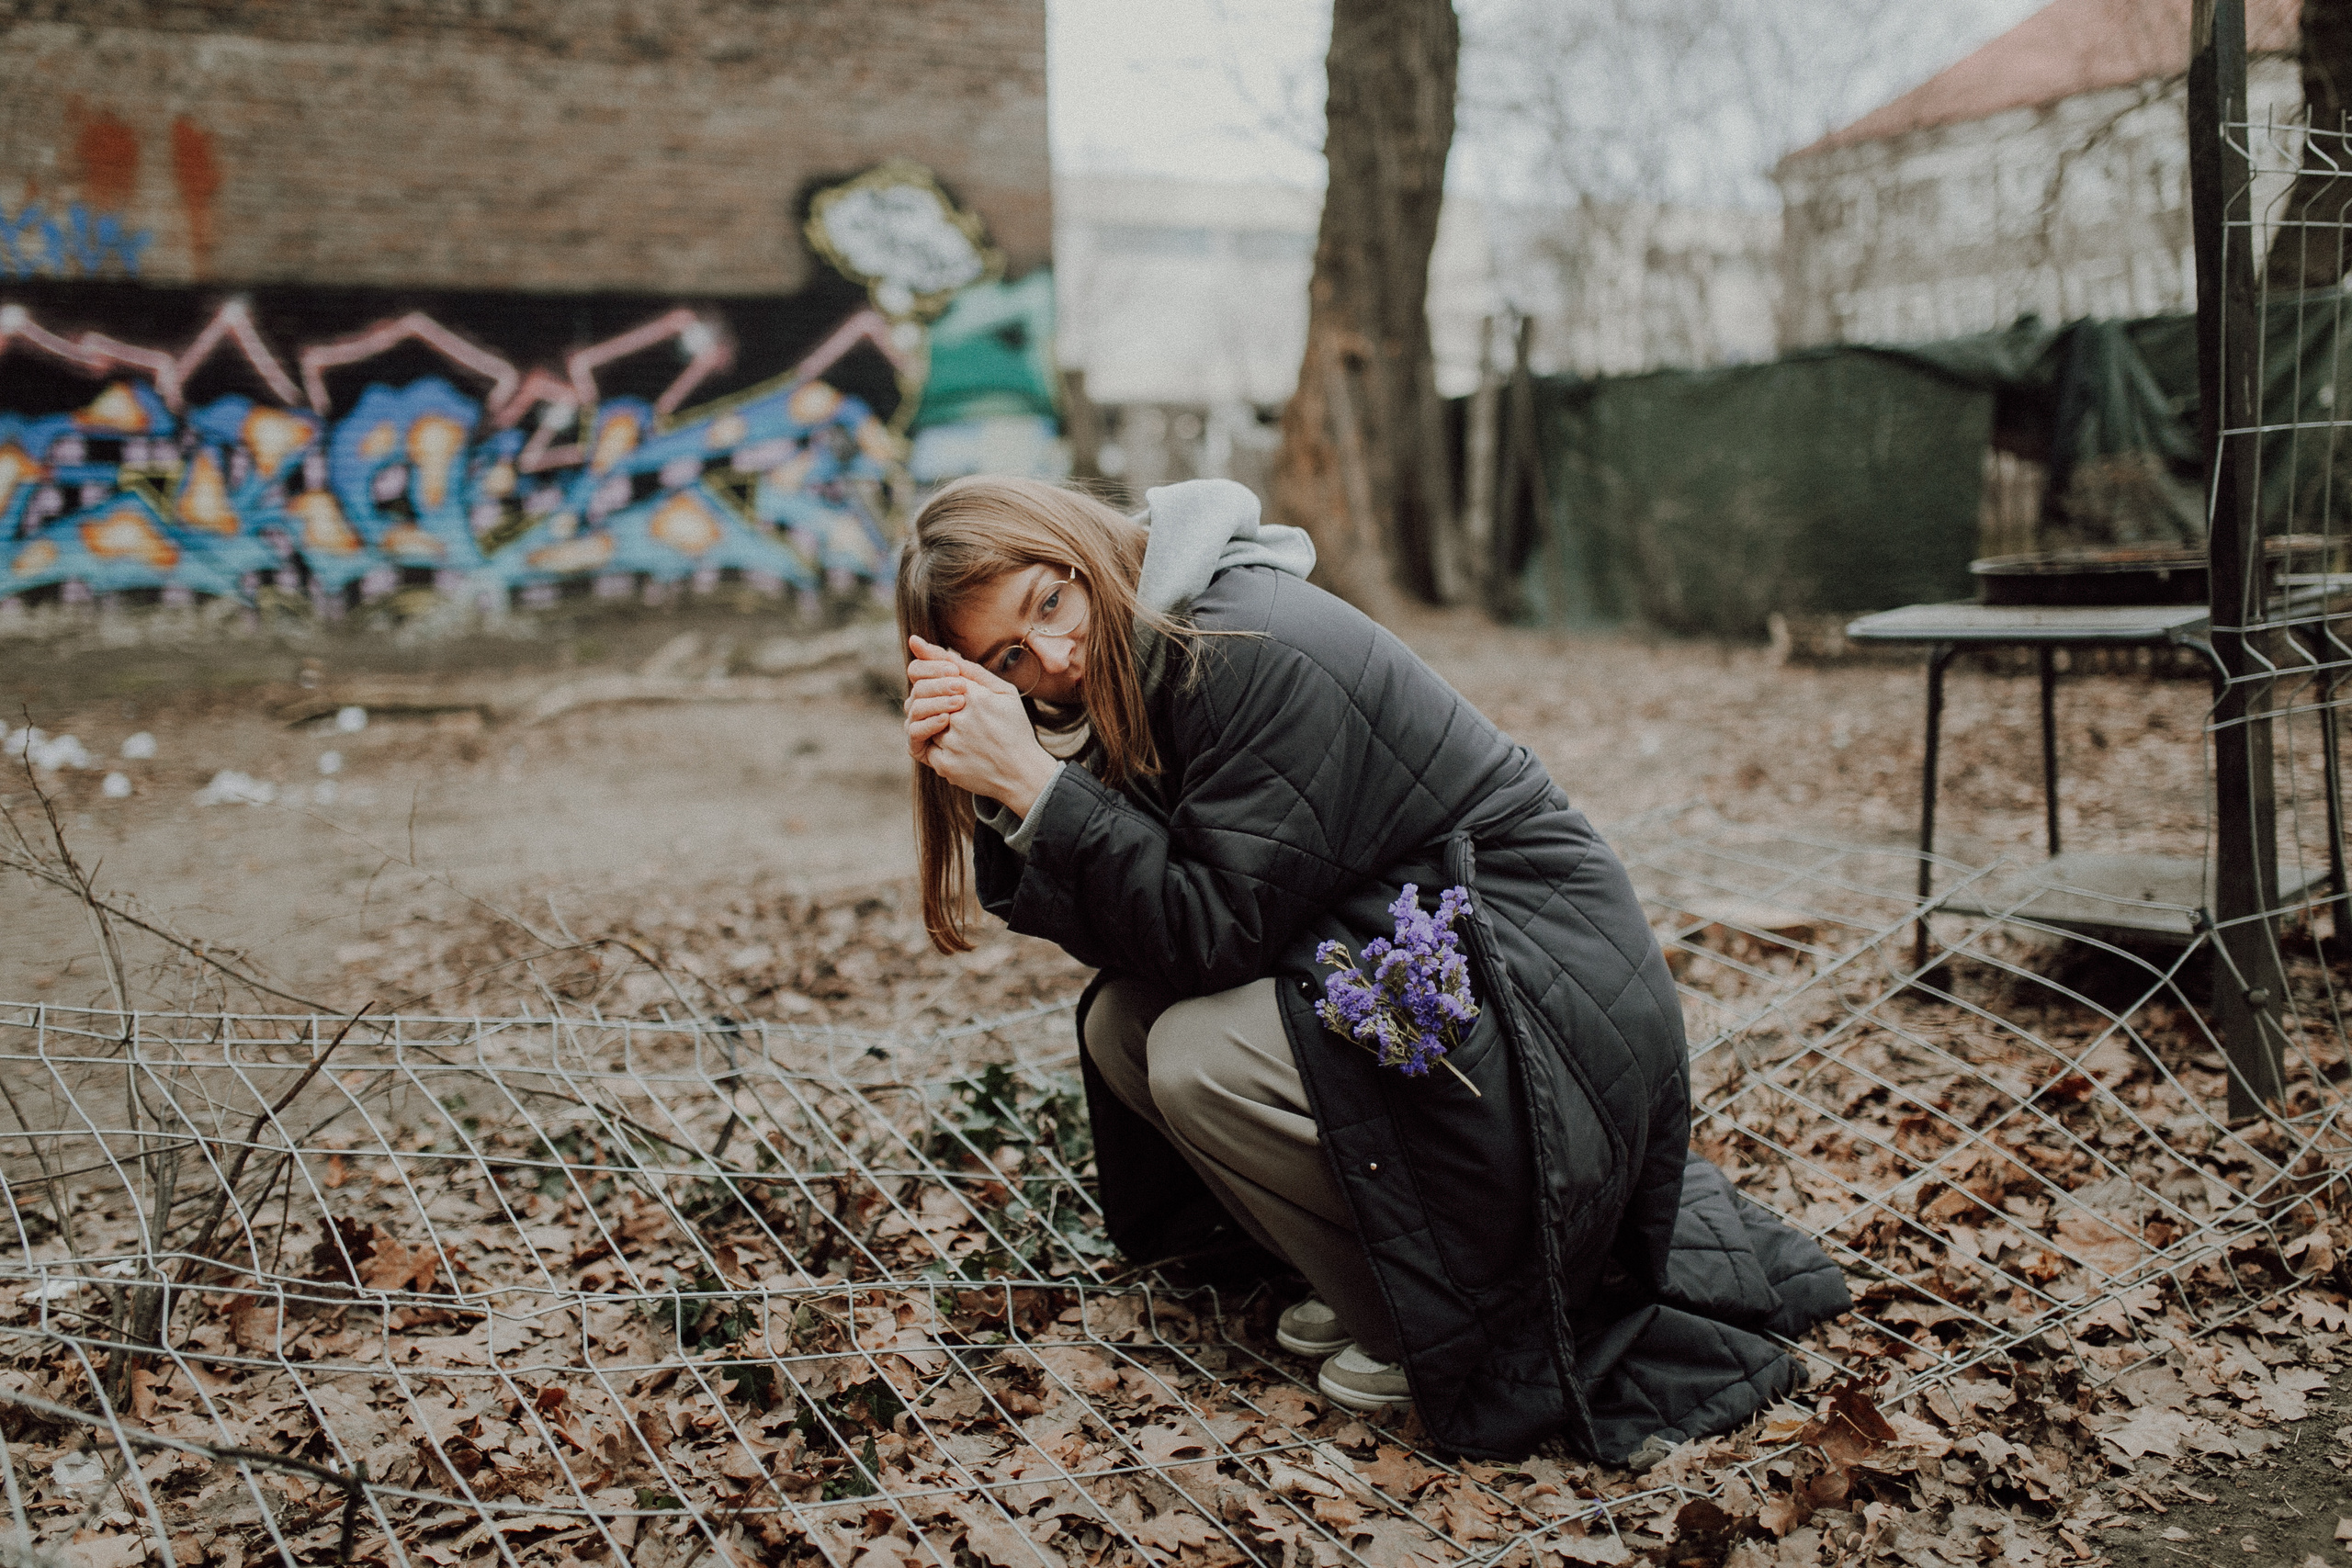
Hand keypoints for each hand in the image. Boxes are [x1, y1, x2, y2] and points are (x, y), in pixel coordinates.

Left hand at [903, 636, 1060, 815]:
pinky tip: (954, 744)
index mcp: (976, 696)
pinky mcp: (944, 765)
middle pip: (920, 696)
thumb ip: (969, 669)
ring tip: (951, 725)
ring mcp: (951, 743)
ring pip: (919, 721)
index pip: (930, 674)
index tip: (938, 681)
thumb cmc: (1013, 728)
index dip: (929, 675)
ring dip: (930, 720)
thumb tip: (924, 645)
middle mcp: (961, 718)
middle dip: (926, 697)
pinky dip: (932, 741)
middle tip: (946, 707)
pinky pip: (921, 746)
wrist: (1023, 774)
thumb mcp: (1003, 692)